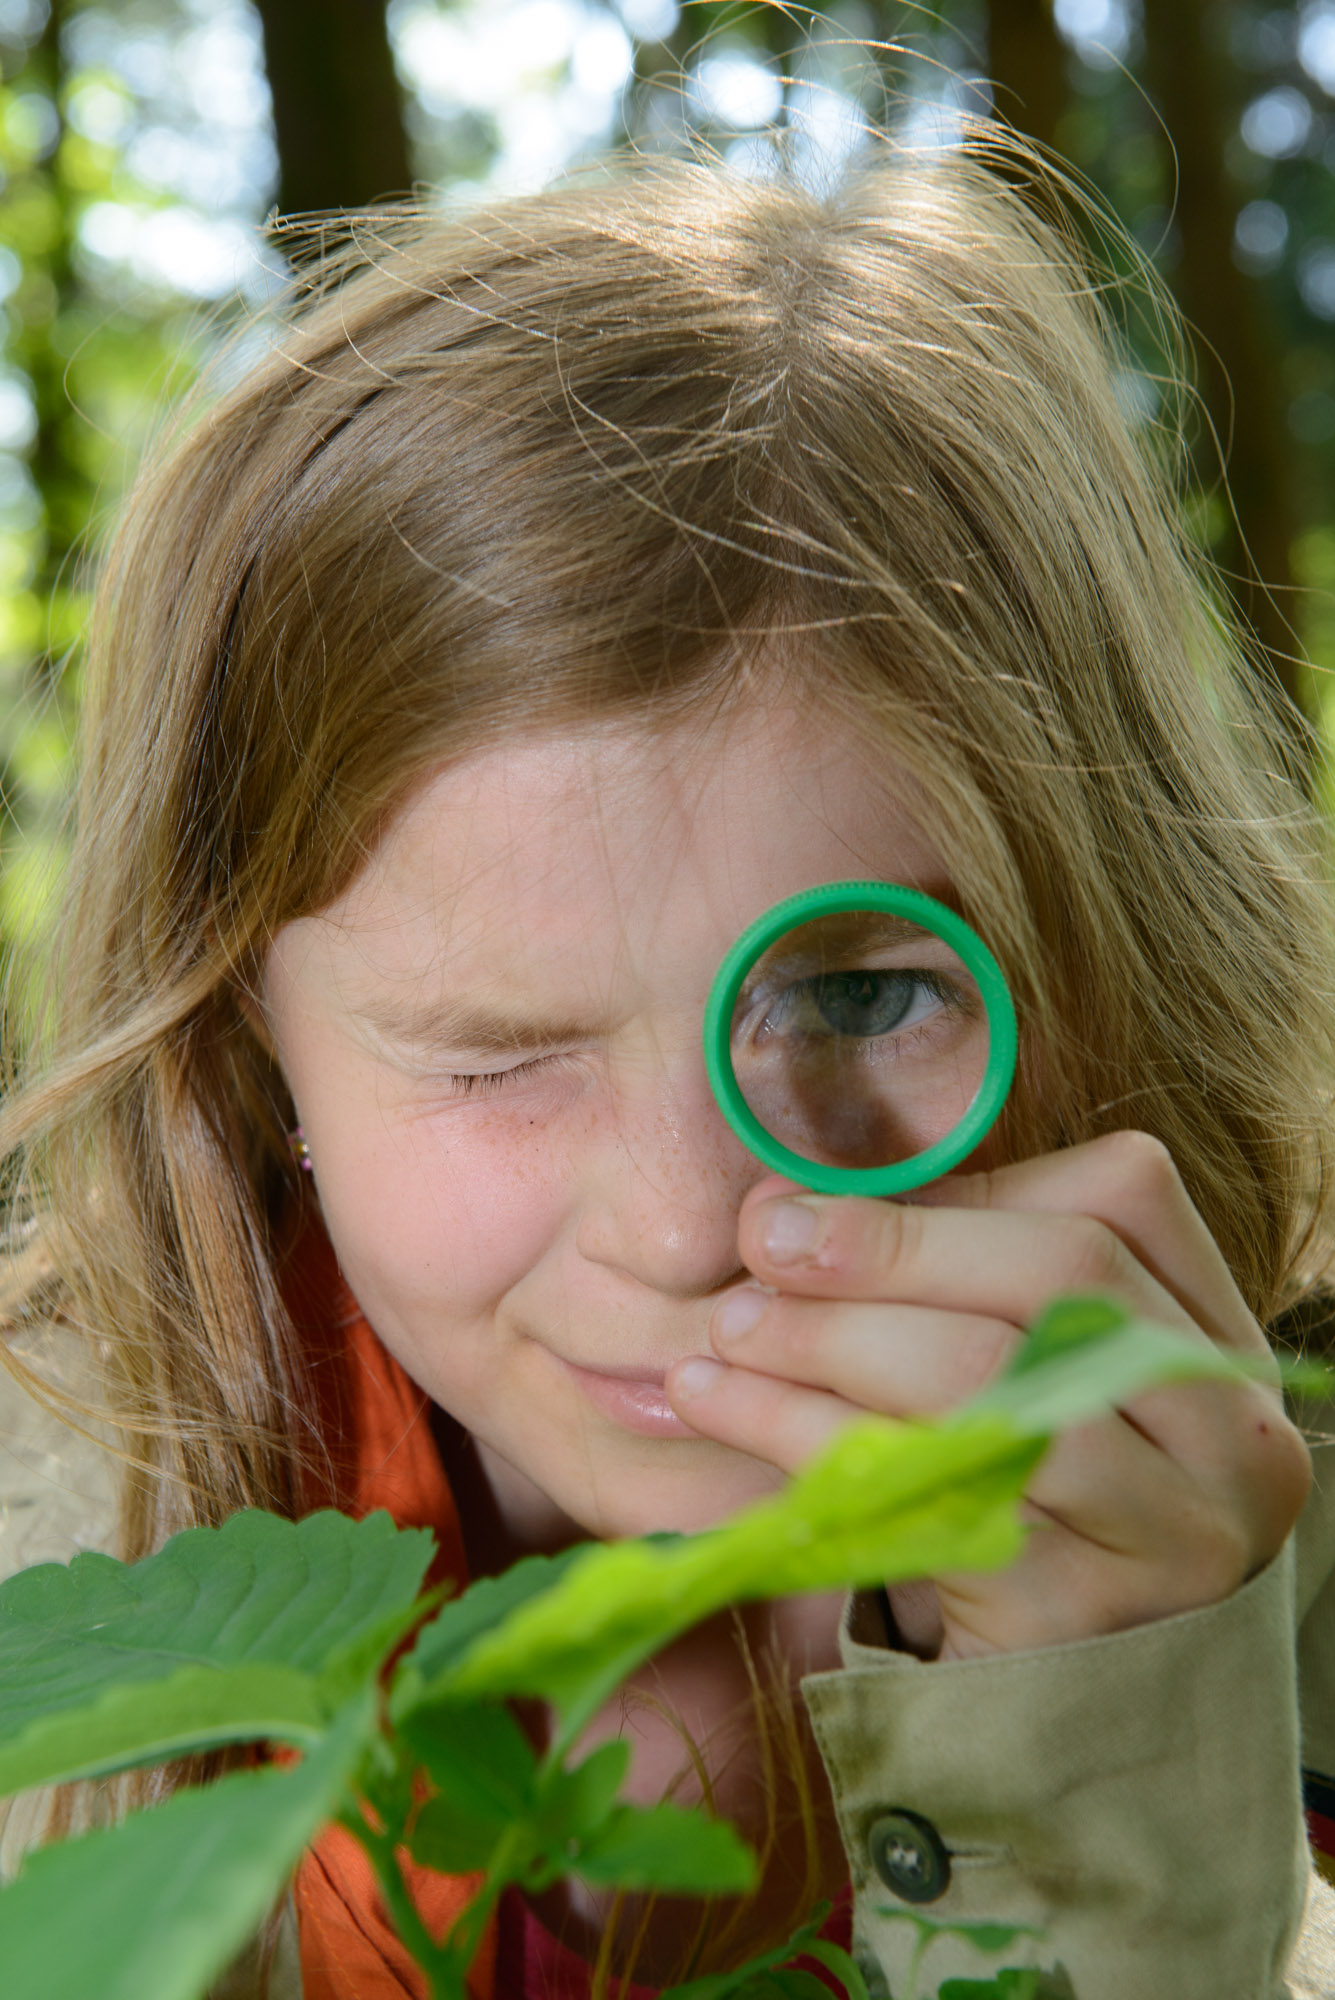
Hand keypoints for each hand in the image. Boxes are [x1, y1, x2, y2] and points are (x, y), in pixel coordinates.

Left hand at [665, 1132, 1311, 1659]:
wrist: (1058, 1722)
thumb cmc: (1023, 1517)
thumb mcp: (1023, 1385)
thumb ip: (943, 1283)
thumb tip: (782, 1207)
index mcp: (1218, 1345)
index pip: (1117, 1201)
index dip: (960, 1189)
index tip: (817, 1200)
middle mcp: (1229, 1434)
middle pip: (1058, 1275)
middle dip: (888, 1249)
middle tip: (761, 1244)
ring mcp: (1173, 1530)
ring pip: (991, 1379)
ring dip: (829, 1338)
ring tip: (723, 1331)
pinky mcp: (1082, 1613)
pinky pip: (926, 1489)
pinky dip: (808, 1433)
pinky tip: (725, 1407)